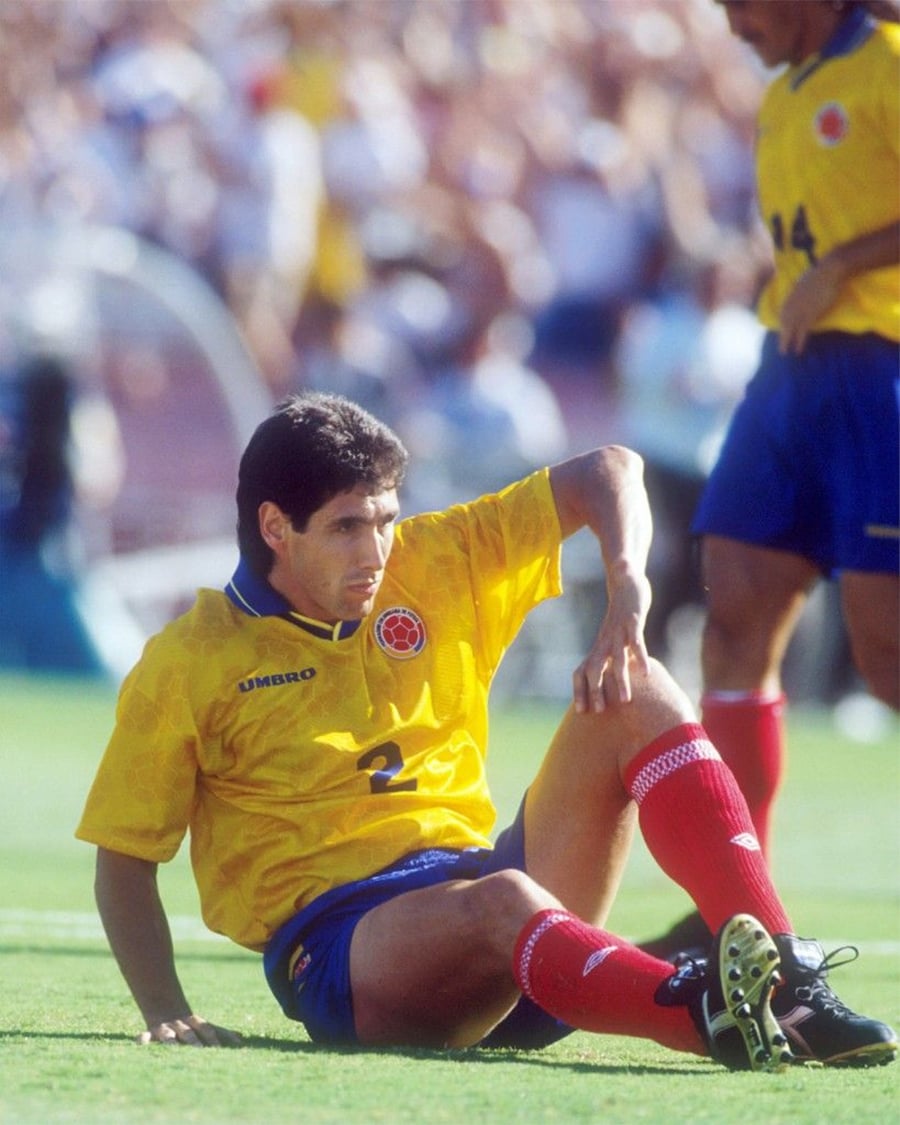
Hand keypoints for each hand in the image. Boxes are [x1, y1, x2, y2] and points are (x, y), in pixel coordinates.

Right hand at [138, 1014, 242, 1046]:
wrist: (164, 1004)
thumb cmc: (189, 1023)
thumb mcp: (204, 1025)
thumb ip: (221, 1032)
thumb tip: (240, 1038)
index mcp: (196, 1024)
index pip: (208, 1029)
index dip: (214, 1038)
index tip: (221, 1049)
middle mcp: (182, 1026)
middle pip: (189, 1034)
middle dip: (194, 1042)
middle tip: (199, 1051)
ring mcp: (167, 1029)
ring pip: (169, 1036)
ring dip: (171, 1042)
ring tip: (173, 1048)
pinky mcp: (151, 1032)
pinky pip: (146, 1036)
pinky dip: (143, 1040)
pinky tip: (140, 1043)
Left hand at [572, 572, 650, 712]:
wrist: (625, 580)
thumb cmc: (621, 615)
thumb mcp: (615, 638)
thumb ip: (615, 657)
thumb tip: (618, 679)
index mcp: (599, 646)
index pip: (582, 671)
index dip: (580, 690)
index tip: (580, 712)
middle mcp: (605, 641)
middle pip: (594, 668)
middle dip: (595, 689)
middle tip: (600, 710)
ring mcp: (618, 631)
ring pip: (616, 658)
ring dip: (619, 679)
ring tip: (625, 699)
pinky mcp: (633, 621)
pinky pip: (636, 641)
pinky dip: (640, 656)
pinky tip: (646, 672)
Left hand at [778, 258, 842, 354]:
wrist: (830, 270)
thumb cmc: (822, 271)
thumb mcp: (806, 280)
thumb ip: (802, 287)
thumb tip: (802, 287)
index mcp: (792, 295)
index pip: (783, 313)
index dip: (782, 323)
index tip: (781, 331)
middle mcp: (793, 304)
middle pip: (784, 323)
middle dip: (782, 336)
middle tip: (780, 347)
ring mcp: (801, 310)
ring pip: (790, 329)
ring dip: (786, 342)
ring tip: (784, 352)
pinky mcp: (811, 314)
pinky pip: (802, 331)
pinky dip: (799, 341)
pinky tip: (797, 350)